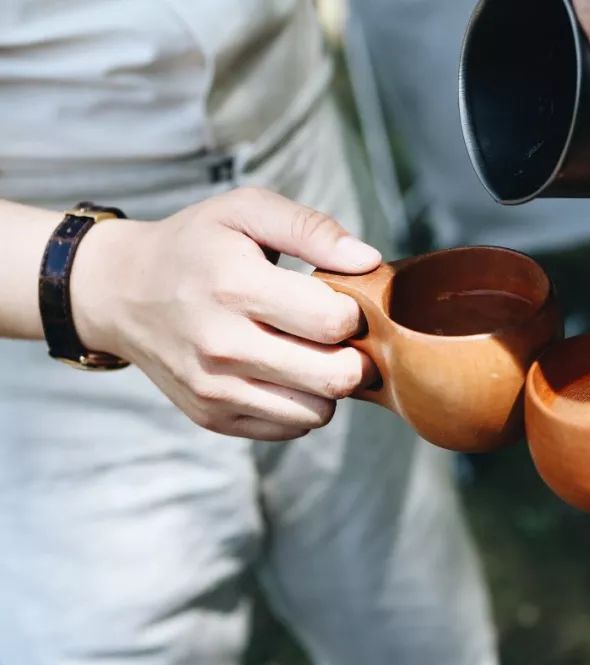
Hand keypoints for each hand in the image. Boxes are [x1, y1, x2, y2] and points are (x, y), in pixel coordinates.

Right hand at [70, 187, 380, 440]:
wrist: (121, 292)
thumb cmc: (197, 246)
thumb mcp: (246, 210)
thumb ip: (312, 229)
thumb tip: (368, 261)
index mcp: (235, 286)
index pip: (333, 321)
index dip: (353, 312)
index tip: (340, 302)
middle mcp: (222, 344)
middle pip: (335, 377)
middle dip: (355, 357)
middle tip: (342, 338)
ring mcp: (214, 388)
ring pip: (318, 412)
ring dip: (329, 386)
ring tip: (311, 354)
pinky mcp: (212, 417)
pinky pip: (291, 428)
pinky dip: (301, 404)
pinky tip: (285, 373)